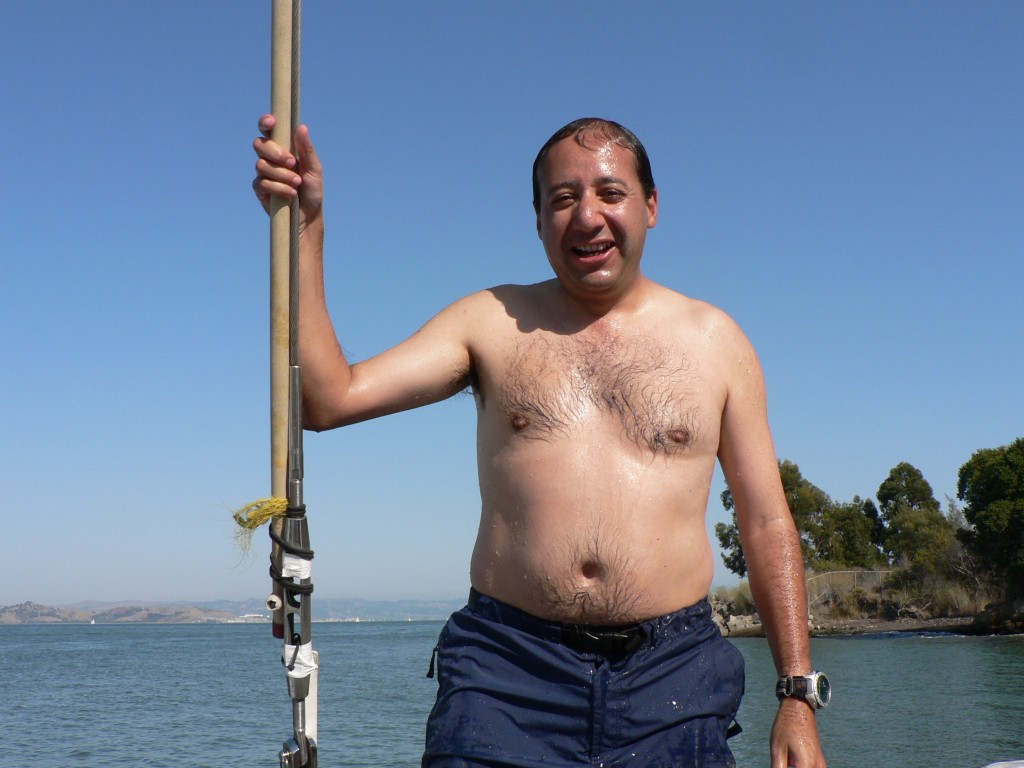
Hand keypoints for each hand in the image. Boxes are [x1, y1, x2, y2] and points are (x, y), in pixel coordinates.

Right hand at [252, 114, 323, 230]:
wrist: (309, 215)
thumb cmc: (312, 190)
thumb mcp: (314, 169)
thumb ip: (306, 149)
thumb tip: (302, 127)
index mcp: (283, 148)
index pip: (268, 130)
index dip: (265, 122)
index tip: (271, 123)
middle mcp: (270, 158)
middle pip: (259, 144)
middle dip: (276, 153)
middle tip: (293, 163)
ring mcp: (263, 173)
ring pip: (261, 165)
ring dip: (282, 175)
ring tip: (297, 183)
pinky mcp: (260, 189)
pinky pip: (263, 182)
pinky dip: (279, 188)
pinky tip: (291, 194)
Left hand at [770, 698, 825, 767]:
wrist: (800, 708)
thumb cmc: (786, 726)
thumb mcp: (777, 749)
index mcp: (806, 766)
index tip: (780, 766)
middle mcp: (818, 767)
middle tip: (783, 763)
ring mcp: (821, 765)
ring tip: (786, 761)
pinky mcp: (820, 761)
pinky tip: (792, 762)